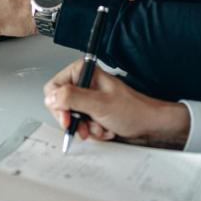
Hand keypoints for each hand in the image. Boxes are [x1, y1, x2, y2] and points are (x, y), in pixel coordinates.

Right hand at [43, 59, 190, 148]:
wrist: (149, 124)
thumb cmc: (132, 110)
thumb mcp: (99, 104)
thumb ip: (72, 98)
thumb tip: (50, 96)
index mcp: (83, 71)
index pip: (54, 87)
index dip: (58, 106)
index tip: (68, 119)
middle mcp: (84, 81)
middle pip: (60, 104)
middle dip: (75, 119)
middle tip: (86, 126)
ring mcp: (88, 96)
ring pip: (71, 116)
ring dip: (86, 127)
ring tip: (101, 127)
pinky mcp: (92, 109)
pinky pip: (81, 123)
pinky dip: (92, 130)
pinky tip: (105, 128)